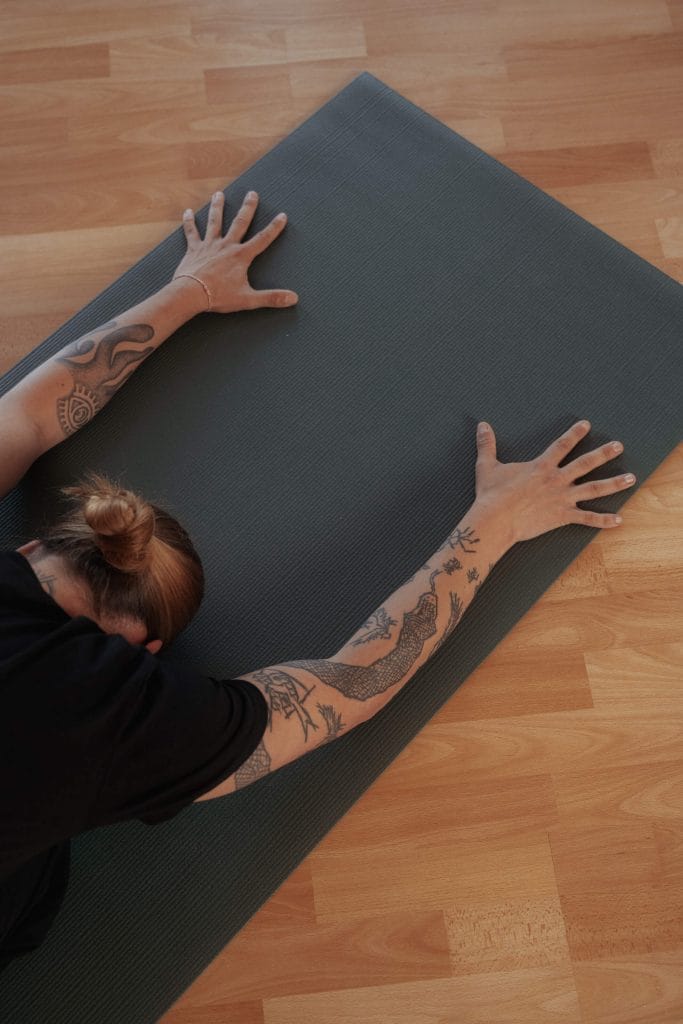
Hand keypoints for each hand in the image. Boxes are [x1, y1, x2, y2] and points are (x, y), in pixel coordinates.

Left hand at [172, 190, 298, 313]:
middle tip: (252, 193)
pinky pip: (191, 232)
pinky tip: (188, 212)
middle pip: (239, 223)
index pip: (262, 239)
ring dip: (218, 207)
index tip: (282, 215)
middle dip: (247, 208)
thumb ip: (271, 298)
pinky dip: (189, 222)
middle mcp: (226, 246)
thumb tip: (293, 299)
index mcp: (241, 256)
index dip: (274, 228)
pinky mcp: (194, 249)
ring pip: (215, 222)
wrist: (191, 294)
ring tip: (219, 194)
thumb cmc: (219, 297)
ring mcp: (209, 245)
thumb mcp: (249, 299)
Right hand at [474, 419, 635, 544]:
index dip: (575, 434)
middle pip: (586, 463)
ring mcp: (562, 498)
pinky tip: (619, 520)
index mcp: (541, 466)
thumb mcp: (487, 466)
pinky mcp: (562, 516)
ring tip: (631, 478)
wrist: (495, 520)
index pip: (562, 445)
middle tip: (619, 446)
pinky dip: (603, 520)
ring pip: (594, 489)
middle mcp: (556, 479)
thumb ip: (487, 445)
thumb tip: (482, 426)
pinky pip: (587, 519)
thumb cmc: (491, 495)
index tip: (586, 425)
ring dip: (614, 483)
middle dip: (604, 454)